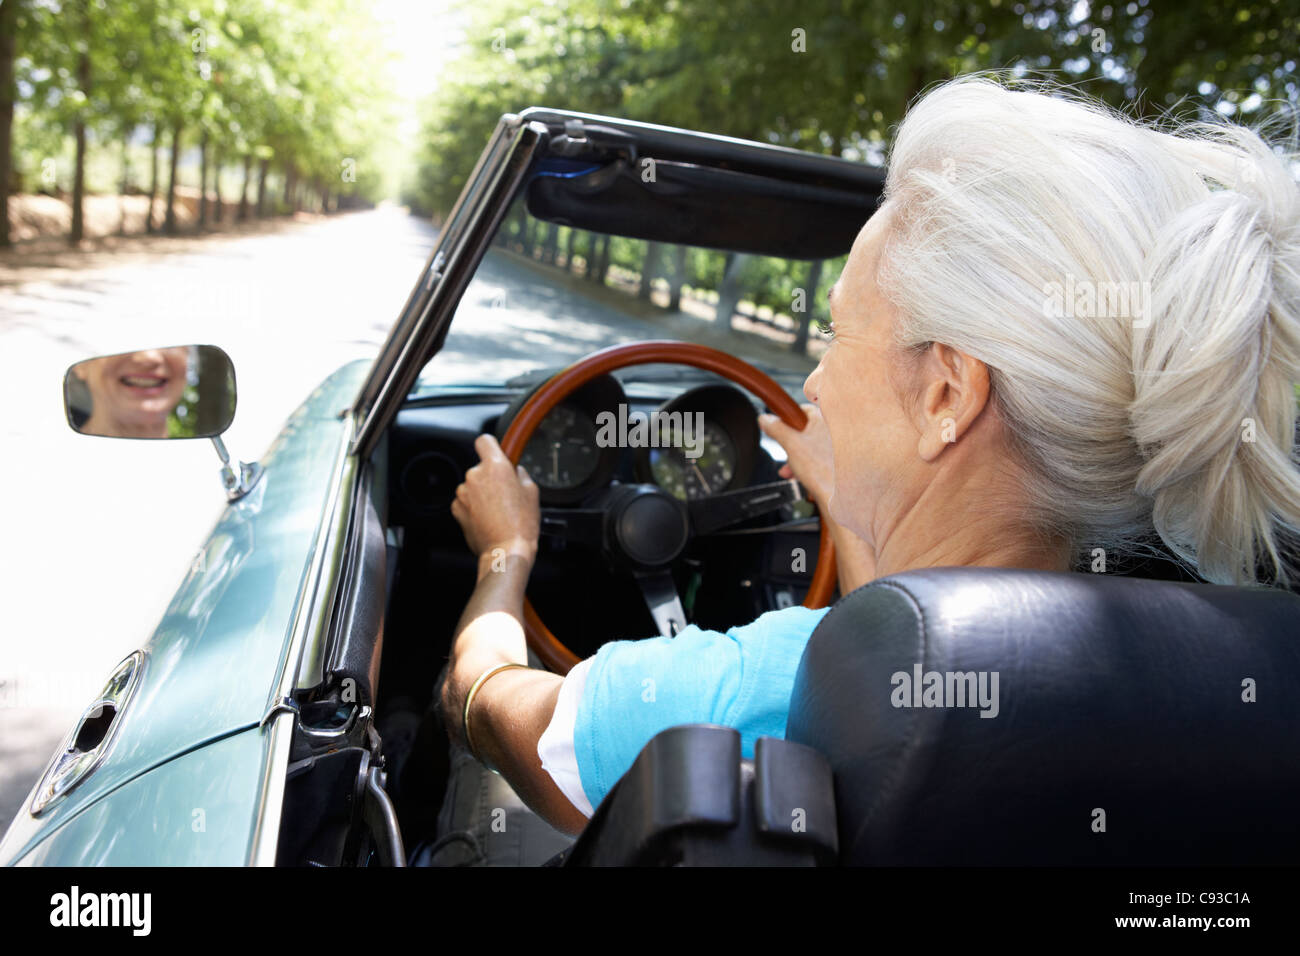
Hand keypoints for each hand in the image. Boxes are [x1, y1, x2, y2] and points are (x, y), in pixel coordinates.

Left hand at [451, 434, 539, 566]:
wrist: (505, 550)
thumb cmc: (521, 524)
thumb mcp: (532, 492)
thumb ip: (521, 474)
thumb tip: (516, 471)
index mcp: (495, 467)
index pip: (484, 440)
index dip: (491, 446)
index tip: (496, 453)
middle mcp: (475, 475)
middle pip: (481, 467)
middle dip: (491, 477)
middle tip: (505, 494)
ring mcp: (463, 492)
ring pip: (473, 485)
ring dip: (481, 493)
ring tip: (497, 510)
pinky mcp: (456, 508)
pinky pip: (465, 500)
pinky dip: (473, 506)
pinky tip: (487, 518)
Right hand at [758, 404, 833, 506]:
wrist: (838, 494)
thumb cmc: (822, 470)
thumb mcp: (790, 444)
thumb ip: (776, 428)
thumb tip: (765, 419)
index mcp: (824, 419)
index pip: (802, 409)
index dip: (788, 419)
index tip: (779, 426)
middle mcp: (833, 430)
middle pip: (804, 430)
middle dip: (790, 444)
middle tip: (785, 451)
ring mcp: (837, 446)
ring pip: (810, 446)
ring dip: (796, 457)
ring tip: (790, 470)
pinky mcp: (837, 460)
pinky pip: (818, 458)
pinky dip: (808, 465)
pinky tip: (800, 475)